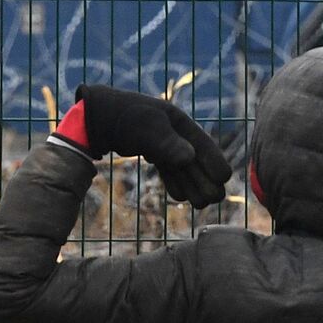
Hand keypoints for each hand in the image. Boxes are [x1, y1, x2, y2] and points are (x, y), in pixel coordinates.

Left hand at [76, 85, 232, 207]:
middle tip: (215, 199)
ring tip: (201, 204)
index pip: (202, 143)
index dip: (214, 160)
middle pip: (196, 159)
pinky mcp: (152, 152)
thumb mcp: (146, 128)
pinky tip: (180, 197)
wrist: (98, 118)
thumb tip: (189, 158)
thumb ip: (167, 143)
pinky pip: (168, 169)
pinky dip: (174, 182)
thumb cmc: (123, 117)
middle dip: (205, 178)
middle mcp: (175, 132)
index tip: (223, 178)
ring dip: (192, 185)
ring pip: (182, 167)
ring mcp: (164, 143)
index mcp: (178, 121)